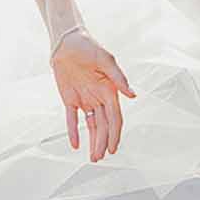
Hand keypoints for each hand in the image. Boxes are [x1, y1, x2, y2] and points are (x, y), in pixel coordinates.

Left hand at [49, 30, 136, 161]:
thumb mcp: (105, 59)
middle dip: (103, 142)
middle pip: (104, 125)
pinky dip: (74, 131)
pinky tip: (75, 144)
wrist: (66, 42)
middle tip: (99, 158)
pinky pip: (72, 119)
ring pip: (91, 125)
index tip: (113, 149)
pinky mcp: (70, 99)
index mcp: (110, 91)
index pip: (115, 118)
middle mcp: (99, 98)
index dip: (114, 134)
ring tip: (93, 157)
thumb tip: (132, 95)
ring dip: (93, 141)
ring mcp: (85, 99)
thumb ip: (118, 77)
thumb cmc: (88, 46)